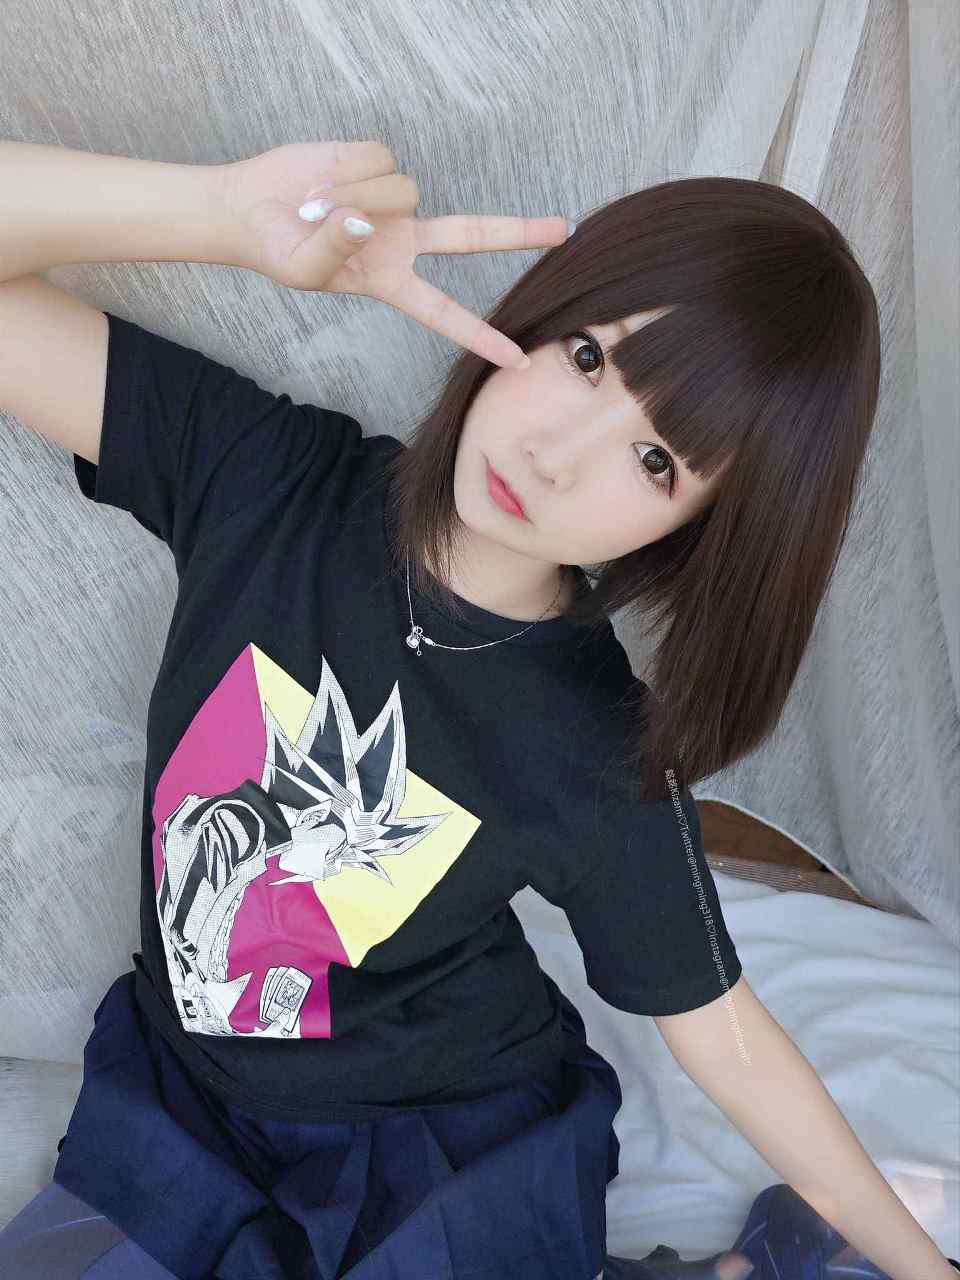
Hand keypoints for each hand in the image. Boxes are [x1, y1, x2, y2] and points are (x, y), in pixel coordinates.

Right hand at [218, 140, 569, 369]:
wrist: (251, 209)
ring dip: (353, 196)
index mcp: (392, 281)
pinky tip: (322, 180)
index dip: (480, 337)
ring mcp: (395, 200)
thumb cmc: (279, 251)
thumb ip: (337, 249)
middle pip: (473, 235)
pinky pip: (379, 160)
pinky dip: (345, 170)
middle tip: (565, 231)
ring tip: (316, 206)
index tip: (518, 360)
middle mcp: (404, 240)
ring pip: (400, 191)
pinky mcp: (377, 161)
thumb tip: (365, 218)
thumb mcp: (304, 270)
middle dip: (518, 233)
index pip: (445, 314)